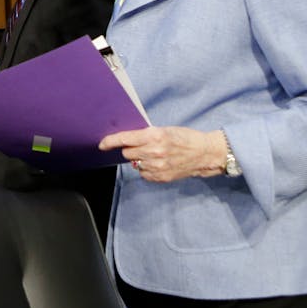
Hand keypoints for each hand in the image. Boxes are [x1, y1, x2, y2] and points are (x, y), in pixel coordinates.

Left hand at [100, 125, 227, 182]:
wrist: (204, 154)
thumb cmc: (185, 138)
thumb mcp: (165, 130)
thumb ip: (146, 135)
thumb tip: (127, 140)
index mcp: (154, 136)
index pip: (125, 139)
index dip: (110, 141)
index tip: (102, 144)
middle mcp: (154, 152)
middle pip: (127, 153)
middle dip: (131, 149)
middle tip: (143, 146)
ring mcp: (157, 167)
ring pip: (134, 164)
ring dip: (140, 159)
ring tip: (155, 155)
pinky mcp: (160, 177)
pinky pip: (143, 173)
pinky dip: (147, 169)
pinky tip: (158, 164)